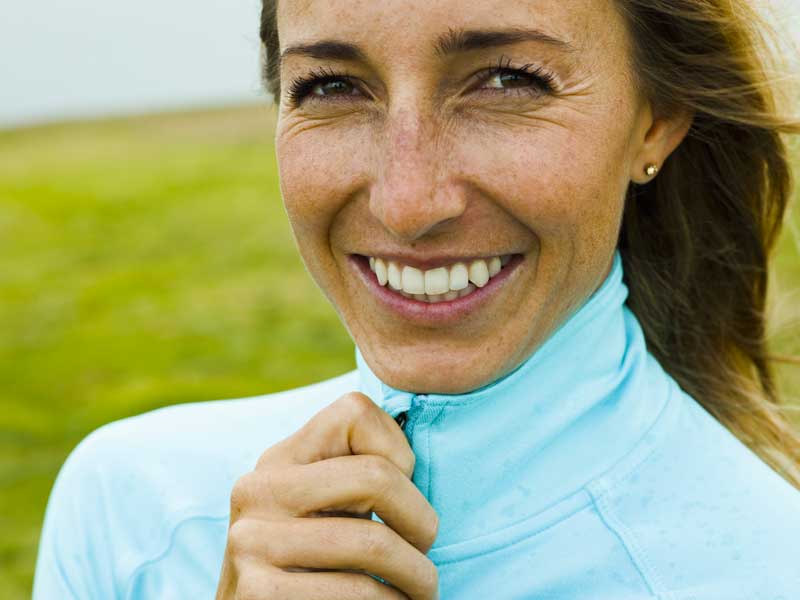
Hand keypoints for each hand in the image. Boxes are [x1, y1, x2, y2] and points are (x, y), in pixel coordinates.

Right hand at [215, 392, 439, 598]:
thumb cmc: (316, 565)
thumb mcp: (326, 508)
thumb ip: (355, 476)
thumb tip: (415, 455)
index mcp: (280, 458)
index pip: (355, 411)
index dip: (399, 451)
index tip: (404, 494)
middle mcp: (258, 490)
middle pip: (376, 476)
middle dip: (421, 520)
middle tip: (426, 550)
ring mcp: (250, 542)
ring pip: (373, 543)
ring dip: (417, 574)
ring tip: (424, 589)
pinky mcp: (257, 593)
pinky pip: (354, 593)